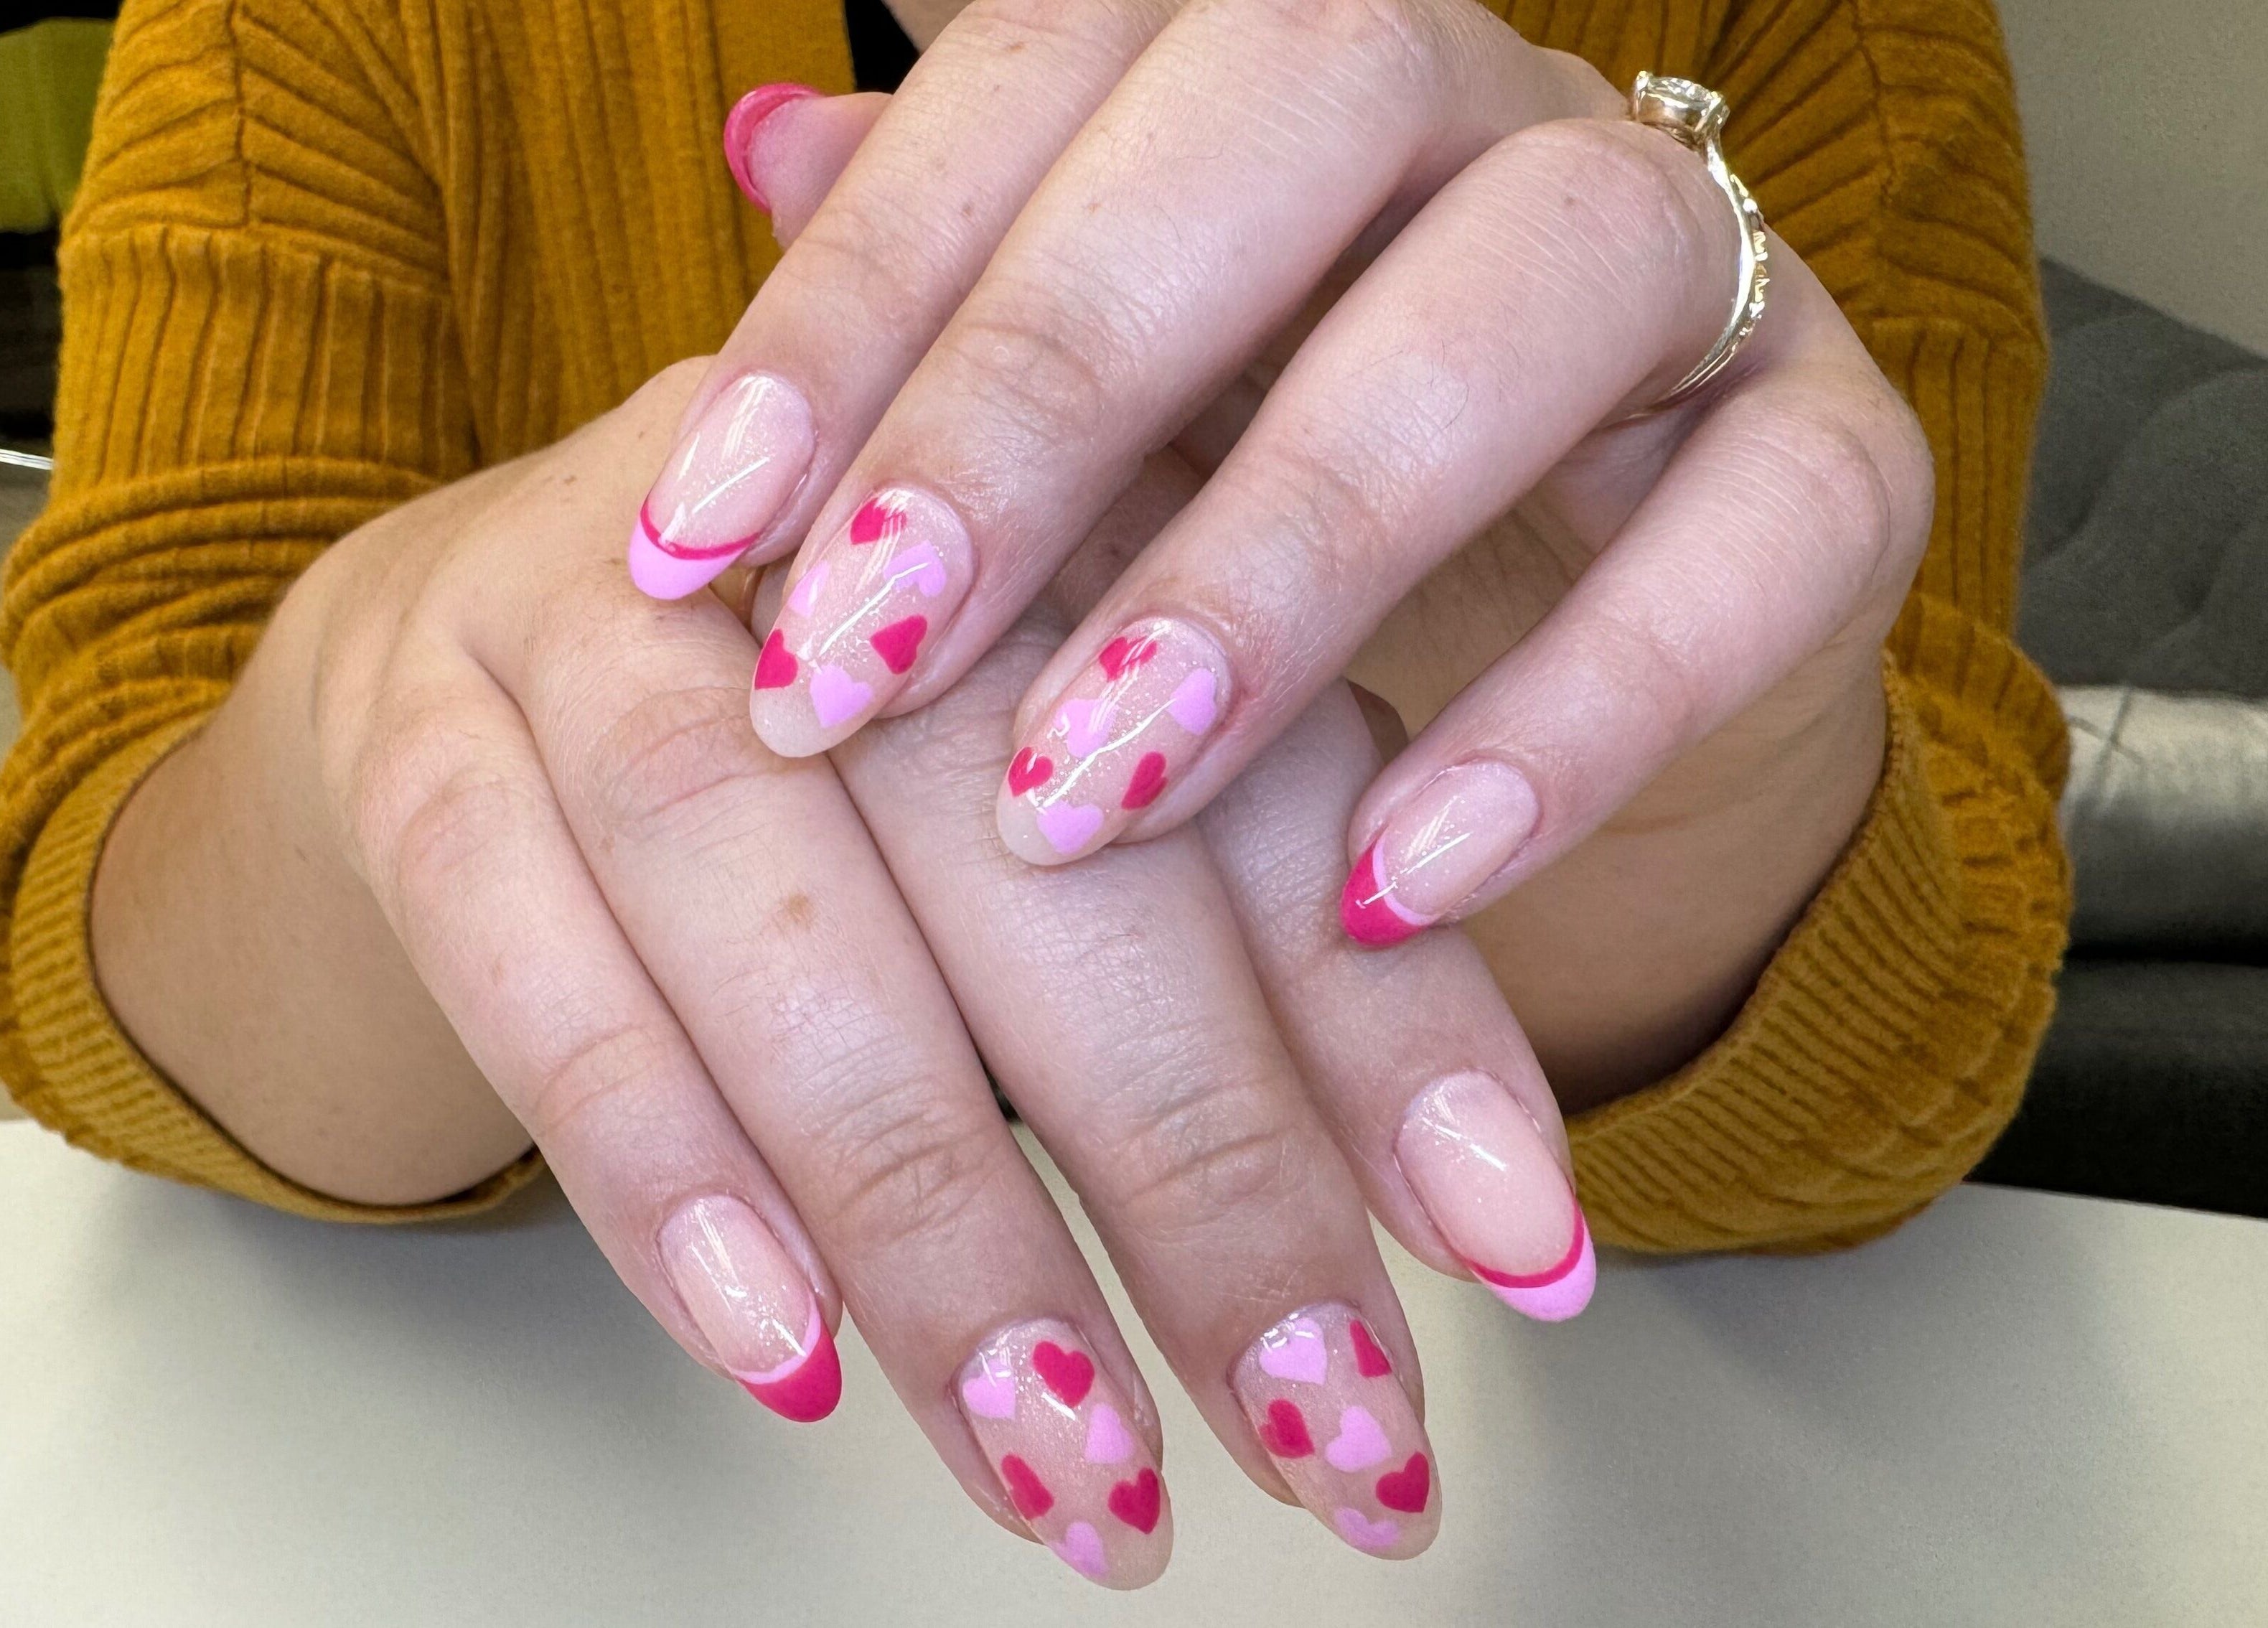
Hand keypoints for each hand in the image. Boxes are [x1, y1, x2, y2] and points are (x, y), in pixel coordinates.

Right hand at [97, 362, 1592, 1583]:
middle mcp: (841, 517)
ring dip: (939, 1213)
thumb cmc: (864, 750)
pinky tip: (798, 1359)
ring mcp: (603, 608)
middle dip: (1192, 1163)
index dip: (1387, 1026)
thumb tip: (1508, 1226)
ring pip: (778, 913)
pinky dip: (671, 1174)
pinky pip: (534, 960)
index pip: (1256, 765)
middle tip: (1314, 1429)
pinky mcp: (426, 734)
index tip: (1517, 1264)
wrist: (493, 636)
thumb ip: (1297, 965)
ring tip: (1074, 1462)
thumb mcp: (1107, 808)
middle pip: (1028, 836)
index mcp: (1061, 488)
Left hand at [633, 0, 1928, 956]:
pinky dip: (1575, 716)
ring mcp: (1688, 263)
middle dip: (1047, 387)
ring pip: (1535, 289)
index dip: (859, 295)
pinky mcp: (1837, 455)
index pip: (1050, 60)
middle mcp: (1484, 108)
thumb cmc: (1271, 500)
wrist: (1575, 636)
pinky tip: (1387, 888)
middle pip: (1293, 104)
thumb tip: (760, 148)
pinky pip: (1762, 534)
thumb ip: (956, 294)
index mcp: (1266, 62)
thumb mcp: (1100, 423)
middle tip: (857, 665)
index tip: (693, 542)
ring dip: (1285, 552)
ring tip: (1088, 794)